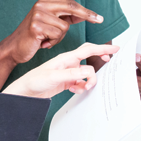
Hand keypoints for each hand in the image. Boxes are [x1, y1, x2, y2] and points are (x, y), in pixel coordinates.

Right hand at [2, 0, 103, 65]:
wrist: (15, 47)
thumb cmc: (34, 36)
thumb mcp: (50, 23)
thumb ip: (65, 17)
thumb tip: (85, 15)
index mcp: (44, 2)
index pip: (70, 3)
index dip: (85, 10)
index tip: (98, 17)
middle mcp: (40, 5)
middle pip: (71, 7)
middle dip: (86, 15)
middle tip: (98, 20)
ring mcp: (38, 15)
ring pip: (64, 27)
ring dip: (59, 37)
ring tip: (47, 39)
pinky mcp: (36, 27)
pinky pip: (56, 35)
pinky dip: (52, 42)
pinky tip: (42, 43)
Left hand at [3, 43, 119, 97]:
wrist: (25, 91)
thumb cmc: (35, 80)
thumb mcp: (54, 76)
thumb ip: (72, 74)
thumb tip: (89, 72)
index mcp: (65, 58)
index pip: (87, 50)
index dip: (102, 48)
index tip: (115, 48)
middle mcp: (68, 63)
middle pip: (89, 59)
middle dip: (100, 61)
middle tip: (109, 63)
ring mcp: (67, 72)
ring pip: (86, 74)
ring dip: (90, 81)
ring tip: (85, 87)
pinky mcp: (66, 82)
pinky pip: (81, 83)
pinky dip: (82, 87)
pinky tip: (76, 90)